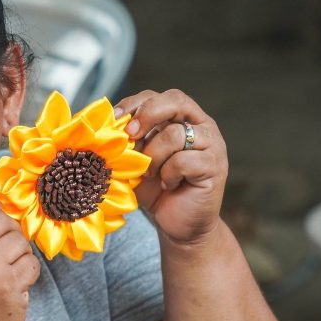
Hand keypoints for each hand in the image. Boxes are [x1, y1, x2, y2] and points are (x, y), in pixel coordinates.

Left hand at [113, 89, 227, 245]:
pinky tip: (168, 185)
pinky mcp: (215, 166)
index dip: (134, 104)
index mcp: (180, 118)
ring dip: (154, 156)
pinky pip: (184, 160)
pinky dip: (169, 174)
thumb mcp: (135, 160)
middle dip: (147, 115)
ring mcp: (211, 144)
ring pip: (175, 134)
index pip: (157, 96)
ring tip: (151, 174)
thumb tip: (105, 126)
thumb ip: (128, 141)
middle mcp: (200, 125)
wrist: (178, 224)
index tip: (114, 119)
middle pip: (175, 100)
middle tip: (129, 136)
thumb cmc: (155, 190)